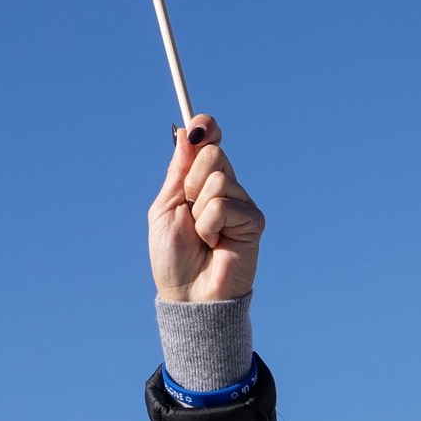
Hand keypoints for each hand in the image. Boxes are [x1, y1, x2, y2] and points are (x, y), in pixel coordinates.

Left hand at [148, 115, 262, 304]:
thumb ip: (179, 171)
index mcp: (201, 182)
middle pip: (213, 154)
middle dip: (192, 182)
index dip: (205, 129)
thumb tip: (187, 131)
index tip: (199, 125)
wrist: (188, 294)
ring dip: (199, 211)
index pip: (210, 142)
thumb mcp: (166, 207)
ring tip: (202, 235)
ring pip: (218, 179)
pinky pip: (225, 205)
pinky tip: (216, 243)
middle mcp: (225, 188)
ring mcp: (241, 203)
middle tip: (189, 211)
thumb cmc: (173, 257)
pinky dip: (211, 225)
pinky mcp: (254, 221)